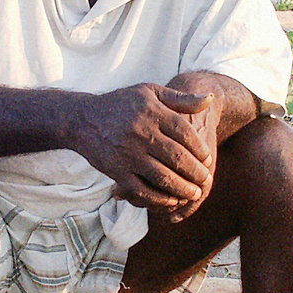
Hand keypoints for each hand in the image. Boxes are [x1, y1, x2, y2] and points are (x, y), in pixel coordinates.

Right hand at [75, 84, 218, 221]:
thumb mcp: (150, 92)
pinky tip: (172, 200)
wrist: (83, 119)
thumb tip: (210, 101)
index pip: (185, 133)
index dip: (200, 149)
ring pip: (163, 177)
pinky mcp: (117, 171)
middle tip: (205, 179)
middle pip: (177, 157)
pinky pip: (143, 190)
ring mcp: (128, 154)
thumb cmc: (122, 104)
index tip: (207, 159)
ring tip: (194, 193)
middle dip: (196, 172)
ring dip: (183, 189)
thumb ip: (181, 99)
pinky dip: (160, 198)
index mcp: (152, 112)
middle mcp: (140, 132)